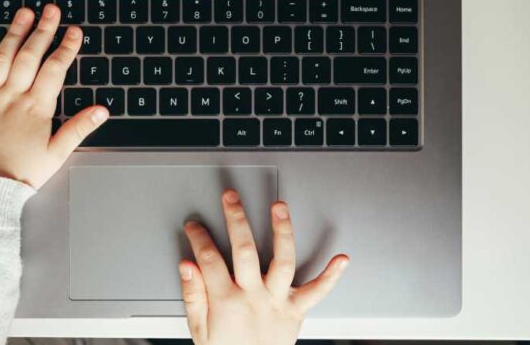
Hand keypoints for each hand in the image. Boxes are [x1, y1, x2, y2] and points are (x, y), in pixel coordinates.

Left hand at [0, 4, 107, 188]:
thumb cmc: (21, 174)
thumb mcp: (57, 154)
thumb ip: (79, 128)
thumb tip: (101, 111)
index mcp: (36, 108)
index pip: (55, 69)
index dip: (66, 48)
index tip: (74, 32)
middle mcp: (12, 98)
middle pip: (30, 56)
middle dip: (43, 30)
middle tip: (52, 11)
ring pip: (2, 58)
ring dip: (14, 33)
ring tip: (24, 14)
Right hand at [179, 189, 348, 344]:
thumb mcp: (199, 331)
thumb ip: (193, 296)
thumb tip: (187, 266)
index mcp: (226, 302)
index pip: (209, 259)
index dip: (199, 238)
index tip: (195, 226)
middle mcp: (254, 297)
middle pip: (244, 250)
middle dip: (235, 219)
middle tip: (231, 198)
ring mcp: (277, 302)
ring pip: (282, 260)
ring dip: (282, 231)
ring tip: (279, 208)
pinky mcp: (297, 311)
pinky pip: (317, 292)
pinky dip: (332, 275)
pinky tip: (341, 259)